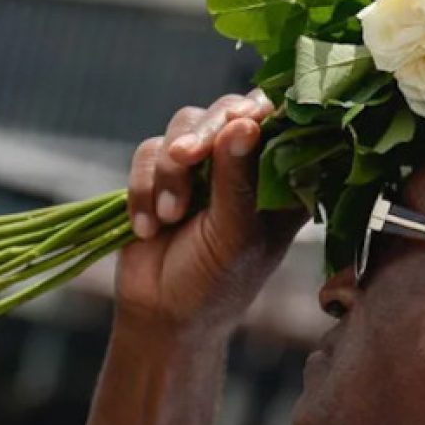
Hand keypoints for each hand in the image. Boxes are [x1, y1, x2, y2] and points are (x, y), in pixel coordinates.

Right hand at [118, 91, 306, 333]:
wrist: (161, 315)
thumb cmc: (215, 282)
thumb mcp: (235, 234)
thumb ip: (238, 178)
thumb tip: (244, 122)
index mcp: (282, 179)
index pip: (282, 121)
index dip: (260, 111)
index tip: (241, 119)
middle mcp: (245, 163)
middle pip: (228, 110)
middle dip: (204, 133)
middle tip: (185, 157)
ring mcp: (204, 164)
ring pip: (184, 124)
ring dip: (170, 171)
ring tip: (170, 217)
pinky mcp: (162, 171)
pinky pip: (147, 151)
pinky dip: (143, 188)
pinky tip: (149, 228)